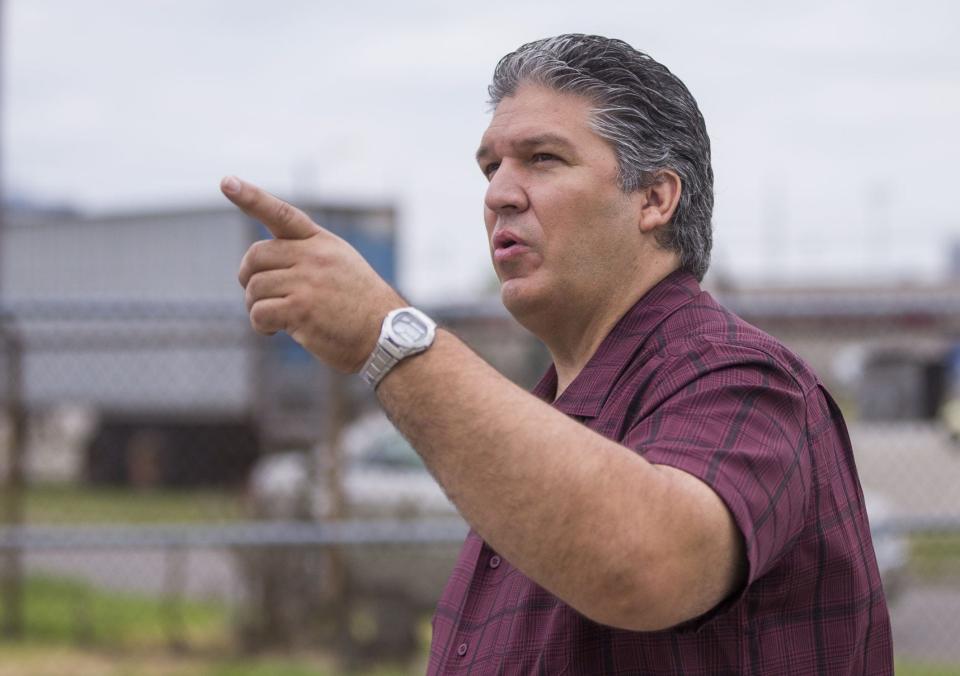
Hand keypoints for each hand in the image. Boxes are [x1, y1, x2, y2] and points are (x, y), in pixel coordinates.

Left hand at [221, 176, 404, 372]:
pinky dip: (261, 325)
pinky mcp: (302, 309)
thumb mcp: (341, 265)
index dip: (252, 198)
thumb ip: (306, 256)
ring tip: (275, 319)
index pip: (282, 214)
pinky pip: (259, 313)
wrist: (385, 335)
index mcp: (322, 242)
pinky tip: (276, 331)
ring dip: (256, 306)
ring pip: (254, 288)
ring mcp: (308, 282)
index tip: (227, 182)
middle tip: (259, 295)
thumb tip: (262, 265)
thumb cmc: (360, 306)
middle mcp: (314, 256)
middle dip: (248, 277)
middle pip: (255, 256)